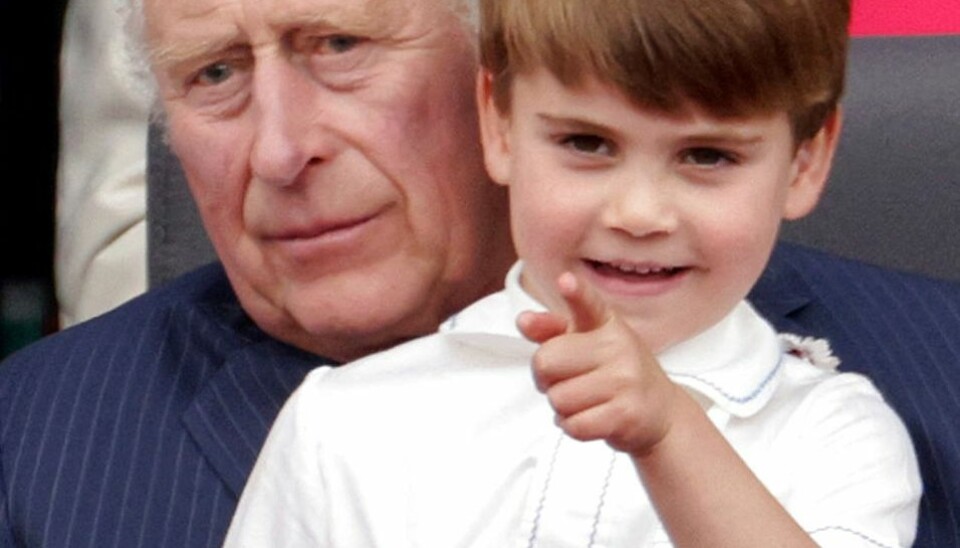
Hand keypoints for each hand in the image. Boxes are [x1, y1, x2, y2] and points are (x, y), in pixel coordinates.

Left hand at [517, 272, 680, 455]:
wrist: (660, 413)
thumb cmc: (617, 374)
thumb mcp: (589, 344)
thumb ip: (553, 331)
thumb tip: (523, 321)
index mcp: (607, 324)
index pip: (588, 304)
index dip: (575, 292)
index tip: (565, 282)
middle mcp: (618, 347)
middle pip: (545, 362)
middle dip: (545, 378)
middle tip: (567, 381)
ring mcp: (625, 381)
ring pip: (557, 398)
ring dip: (561, 407)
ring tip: (584, 402)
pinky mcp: (626, 414)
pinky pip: (573, 425)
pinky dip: (571, 427)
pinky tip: (589, 418)